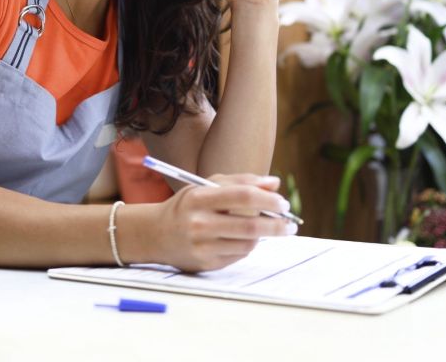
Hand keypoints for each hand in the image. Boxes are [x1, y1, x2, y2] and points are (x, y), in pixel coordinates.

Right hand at [148, 173, 296, 271]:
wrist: (155, 234)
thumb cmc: (187, 206)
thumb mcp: (206, 186)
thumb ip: (241, 182)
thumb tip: (275, 183)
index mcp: (199, 198)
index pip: (243, 196)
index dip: (268, 200)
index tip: (283, 204)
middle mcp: (199, 223)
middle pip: (250, 225)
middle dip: (277, 225)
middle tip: (290, 224)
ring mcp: (202, 246)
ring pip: (247, 243)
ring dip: (262, 236)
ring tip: (265, 229)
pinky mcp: (205, 263)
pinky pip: (238, 255)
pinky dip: (247, 246)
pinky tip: (243, 239)